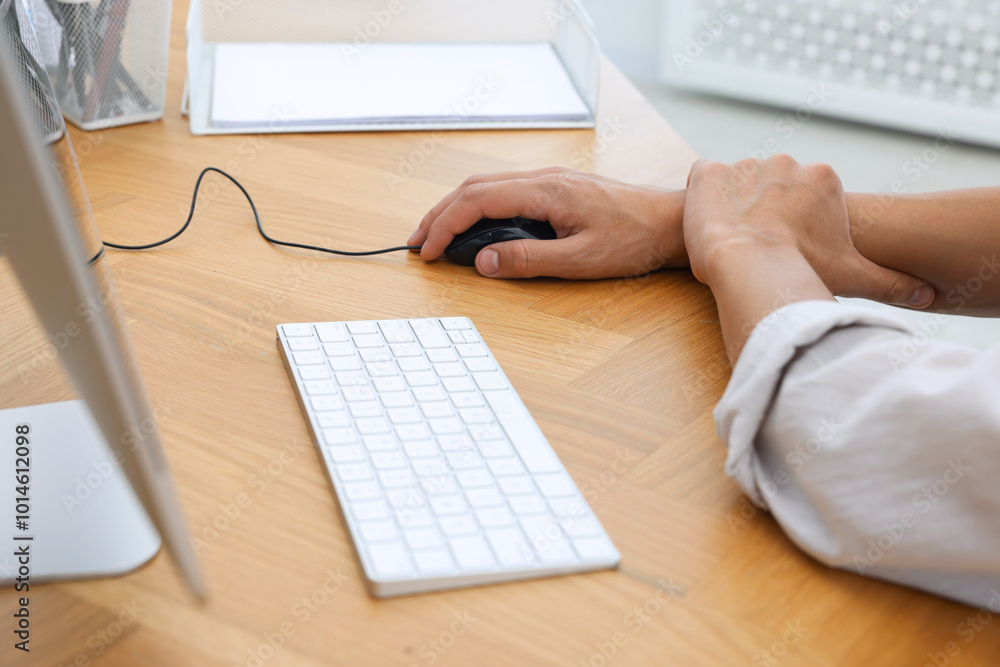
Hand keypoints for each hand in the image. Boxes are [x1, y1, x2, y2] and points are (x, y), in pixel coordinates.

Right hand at [408, 167, 687, 278]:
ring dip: (456, 209)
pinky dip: (479, 207)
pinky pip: (506, 191)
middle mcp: (544, 177)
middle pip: (474, 188)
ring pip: (488, 186)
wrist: (670, 222)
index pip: (476, 201)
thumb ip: (527, 260)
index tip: (427, 250)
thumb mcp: (579, 260)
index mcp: (545, 191)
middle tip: (417, 243)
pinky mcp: (557, 188)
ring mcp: (550, 180)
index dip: (444, 225)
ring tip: (437, 235)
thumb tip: (482, 261)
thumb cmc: (634, 240)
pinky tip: (475, 225)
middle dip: (439, 214)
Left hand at [683, 155, 933, 307]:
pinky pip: (702, 178)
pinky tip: (705, 223)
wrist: (745, 265)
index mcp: (821, 178)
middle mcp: (784, 162)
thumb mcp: (853, 276)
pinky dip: (701, 198)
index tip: (784, 247)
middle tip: (756, 247)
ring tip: (730, 240)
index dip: (791, 226)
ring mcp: (744, 163)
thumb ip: (891, 282)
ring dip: (732, 206)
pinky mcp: (707, 171)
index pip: (802, 197)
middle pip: (770, 188)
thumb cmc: (801, 270)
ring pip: (737, 184)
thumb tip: (926, 297)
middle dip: (763, 214)